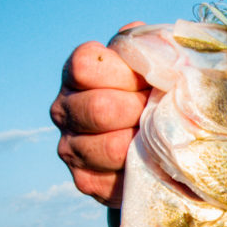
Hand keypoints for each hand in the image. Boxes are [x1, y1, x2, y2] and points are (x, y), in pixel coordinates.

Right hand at [49, 22, 149, 206]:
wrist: (161, 139)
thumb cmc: (157, 90)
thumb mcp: (156, 61)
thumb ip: (153, 46)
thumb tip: (160, 47)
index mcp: (78, 72)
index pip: (86, 66)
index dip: (126, 73)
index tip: (150, 80)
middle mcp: (64, 108)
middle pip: (99, 108)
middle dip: (140, 109)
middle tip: (161, 110)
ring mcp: (71, 147)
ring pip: (110, 147)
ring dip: (145, 141)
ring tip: (161, 134)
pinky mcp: (86, 180)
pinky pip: (115, 179)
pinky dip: (143, 169)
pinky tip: (154, 159)